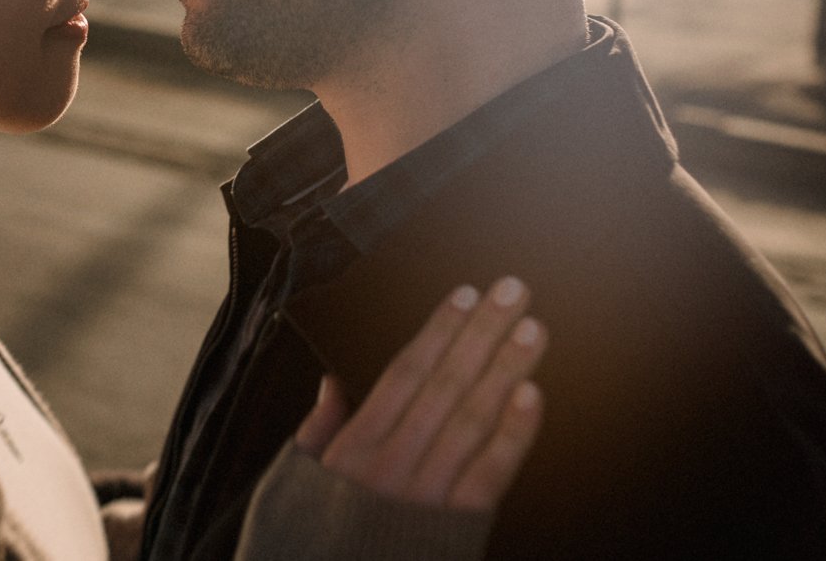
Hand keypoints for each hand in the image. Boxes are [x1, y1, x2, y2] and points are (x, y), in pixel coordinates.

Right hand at [294, 277, 546, 510]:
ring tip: (533, 330)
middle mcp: (393, 465)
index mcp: (354, 448)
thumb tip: (334, 382)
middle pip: (445, 383)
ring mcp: (426, 498)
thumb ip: (318, 431)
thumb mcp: (293, 485)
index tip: (465, 294)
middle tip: (513, 291)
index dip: (438, 331)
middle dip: (482, 334)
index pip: (405, 372)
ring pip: (472, 419)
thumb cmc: (303, 547)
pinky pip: (489, 477)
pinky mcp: (455, 531)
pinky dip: (513, 435)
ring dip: (506, 370)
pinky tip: (532, 396)